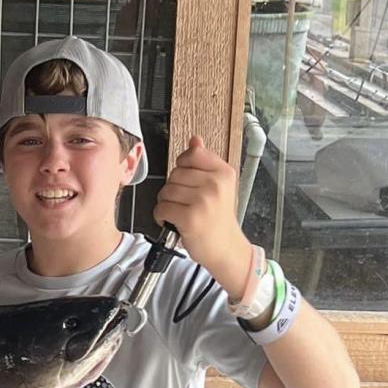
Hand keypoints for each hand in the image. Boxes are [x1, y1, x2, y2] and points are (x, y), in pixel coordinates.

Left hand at [153, 134, 251, 296]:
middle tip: (186, 202)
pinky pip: (161, 208)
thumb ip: (204, 161)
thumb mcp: (218, 185)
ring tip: (180, 212)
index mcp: (223, 172)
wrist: (225, 248)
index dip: (182, 166)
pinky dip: (161, 216)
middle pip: (174, 173)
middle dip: (173, 188)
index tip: (188, 180)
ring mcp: (203, 201)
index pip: (191, 155)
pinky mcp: (190, 218)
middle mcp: (215, 184)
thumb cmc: (217, 217)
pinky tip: (173, 221)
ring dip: (166, 203)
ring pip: (166, 191)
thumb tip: (194, 139)